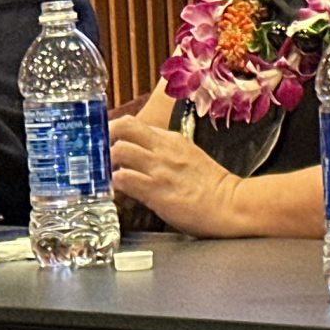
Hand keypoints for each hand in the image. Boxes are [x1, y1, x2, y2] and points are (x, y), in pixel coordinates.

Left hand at [108, 117, 242, 235]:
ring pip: (119, 150)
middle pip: (123, 126)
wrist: (231, 204)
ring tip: (104, 176)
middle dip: (105, 137)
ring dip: (107, 163)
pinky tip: (115, 193)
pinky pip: (124, 180)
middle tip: (97, 153)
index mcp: (172, 139)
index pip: (134, 124)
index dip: (114, 132)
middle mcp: (163, 149)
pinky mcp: (156, 190)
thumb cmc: (212, 186)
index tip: (104, 142)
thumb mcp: (189, 157)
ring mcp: (159, 168)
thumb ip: (166, 152)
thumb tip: (142, 156)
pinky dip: (114, 185)